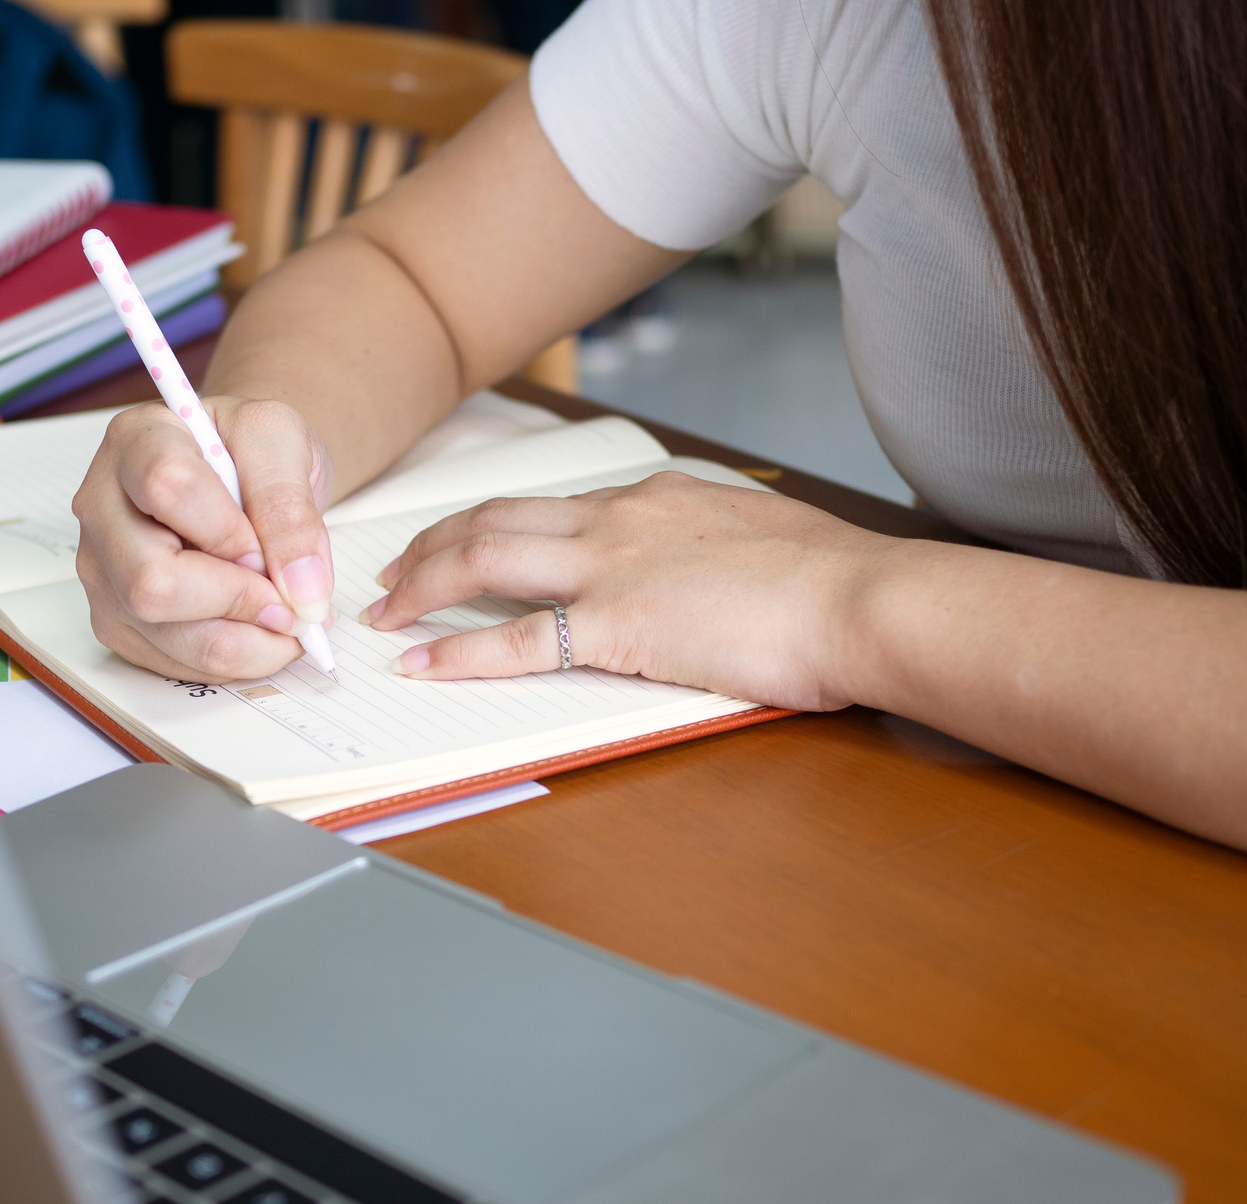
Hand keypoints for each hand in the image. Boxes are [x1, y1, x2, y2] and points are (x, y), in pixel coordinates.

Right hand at [72, 395, 335, 681]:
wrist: (243, 474)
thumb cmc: (252, 451)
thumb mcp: (283, 443)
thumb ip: (291, 509)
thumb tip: (301, 591)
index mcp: (137, 441)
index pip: (167, 488)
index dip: (229, 532)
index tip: (269, 549)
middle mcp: (102, 507)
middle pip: (151, 581)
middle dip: (238, 601)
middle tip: (289, 599)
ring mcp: (102, 569)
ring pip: (164, 632)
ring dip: (246, 640)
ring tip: (288, 617)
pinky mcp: (117, 621)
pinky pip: (173, 663)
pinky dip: (233, 658)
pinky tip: (257, 627)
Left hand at [360, 470, 899, 709]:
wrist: (861, 597)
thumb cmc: (832, 578)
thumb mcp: (759, 536)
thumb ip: (709, 546)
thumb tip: (698, 568)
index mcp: (655, 496)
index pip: (552, 506)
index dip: (494, 524)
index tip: (464, 543)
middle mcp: (619, 518)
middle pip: (496, 519)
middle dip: (433, 544)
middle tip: (394, 571)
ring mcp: (612, 568)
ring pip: (484, 558)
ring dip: (423, 584)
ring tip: (385, 609)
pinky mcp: (616, 625)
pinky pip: (514, 640)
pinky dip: (456, 652)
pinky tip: (419, 664)